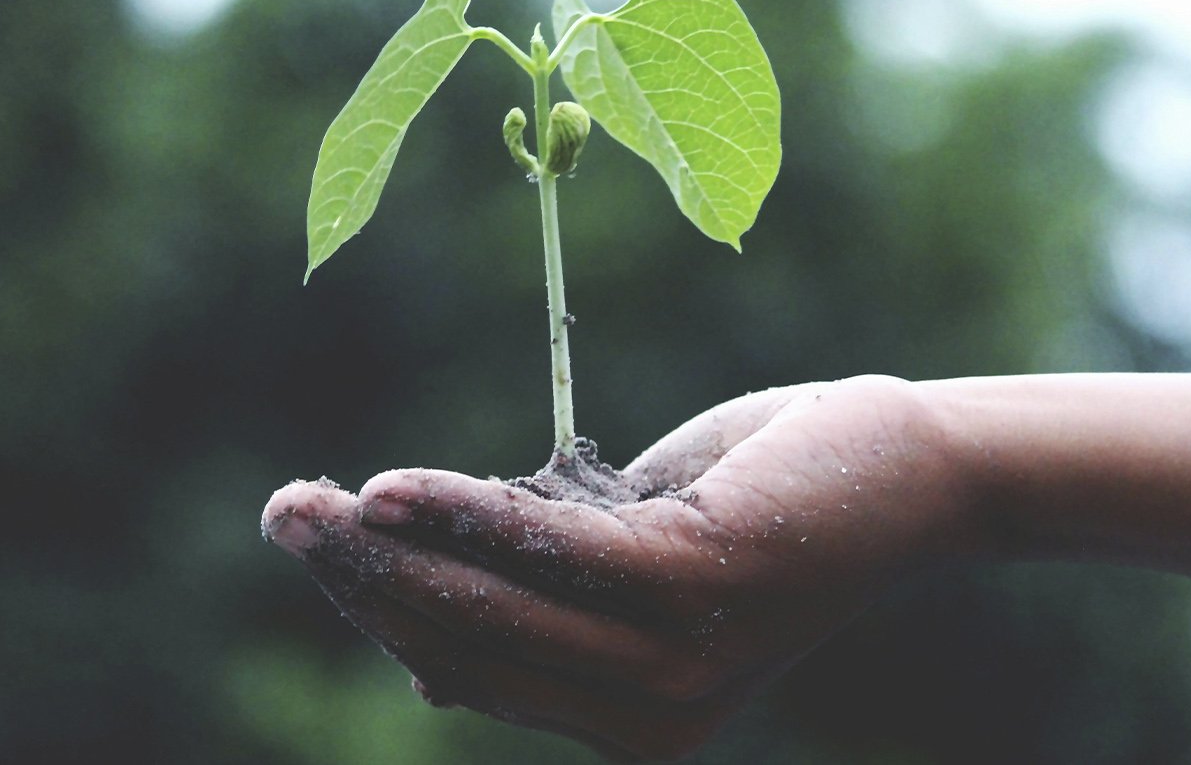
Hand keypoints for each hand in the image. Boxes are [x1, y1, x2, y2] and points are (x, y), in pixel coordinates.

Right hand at [261, 375, 977, 759]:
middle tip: (281, 514)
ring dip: (388, 551)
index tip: (317, 543)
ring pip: (492, 607)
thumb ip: (545, 599)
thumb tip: (423, 660)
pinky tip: (392, 488)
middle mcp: (649, 719)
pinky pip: (548, 551)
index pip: (472, 669)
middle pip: (465, 646)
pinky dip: (464, 515)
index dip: (383, 610)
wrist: (909, 470)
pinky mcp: (695, 587)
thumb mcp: (636, 558)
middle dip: (361, 581)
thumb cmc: (765, 500)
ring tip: (309, 503)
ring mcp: (674, 663)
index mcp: (629, 721)